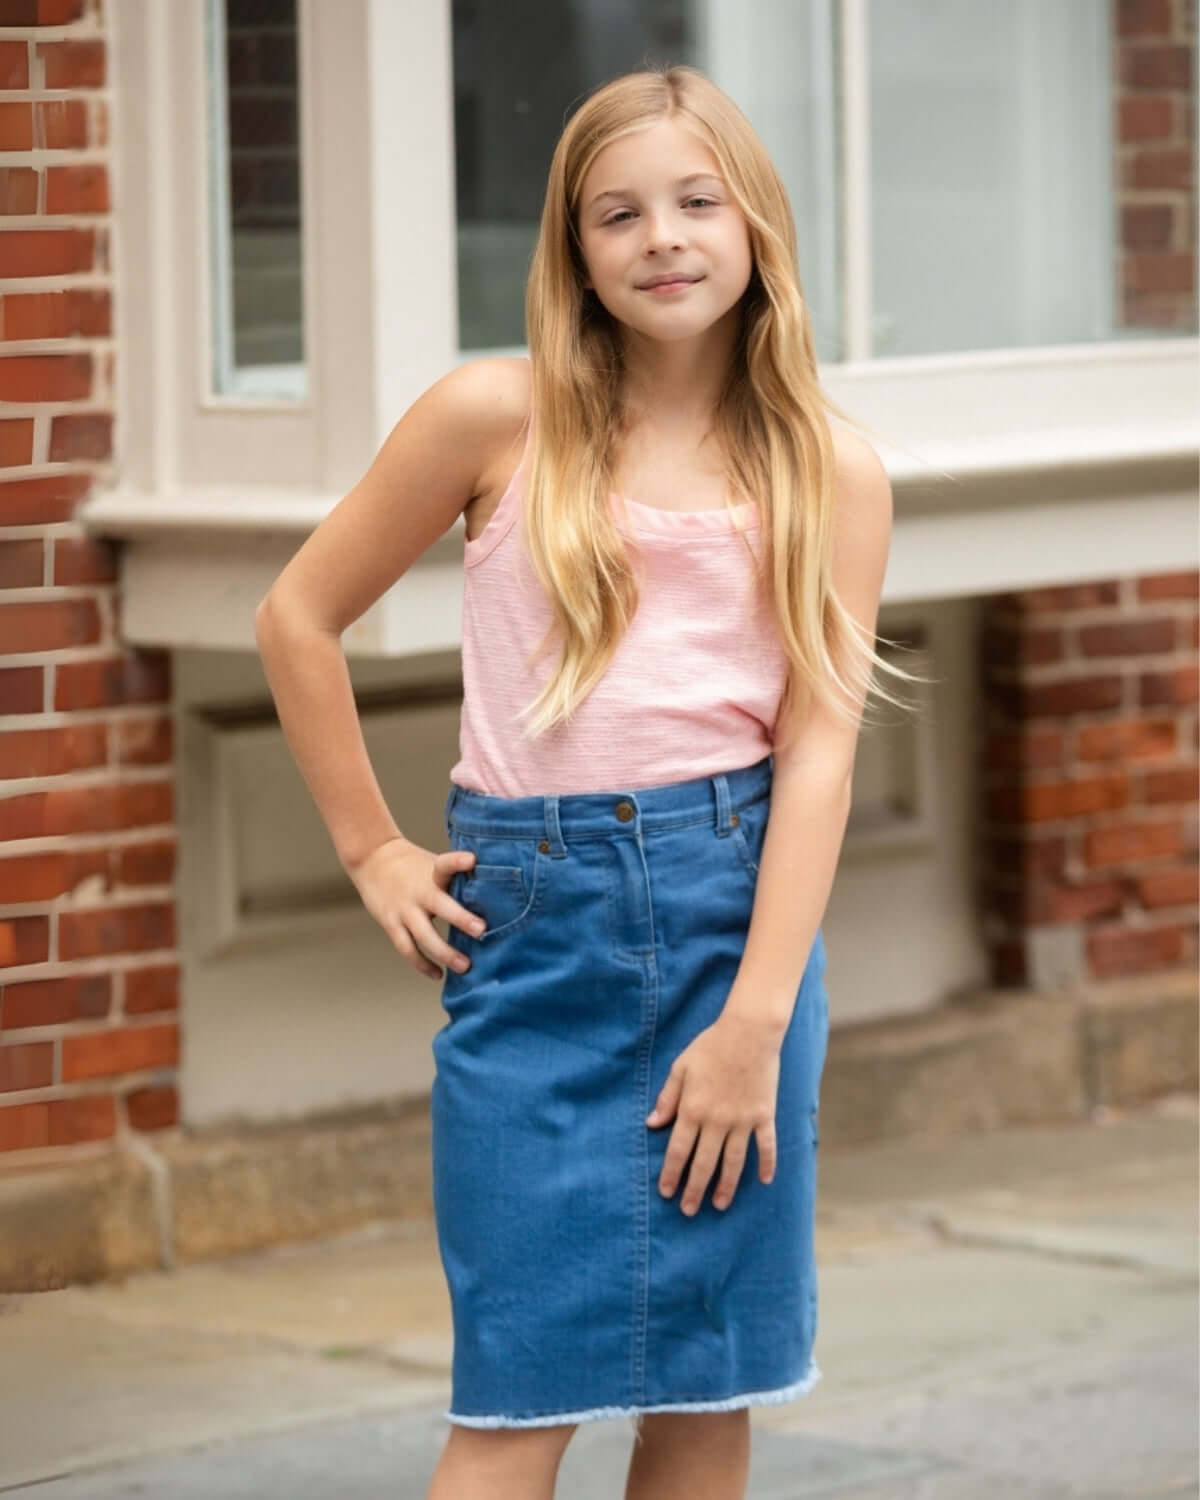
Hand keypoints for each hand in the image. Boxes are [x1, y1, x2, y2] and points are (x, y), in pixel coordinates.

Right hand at [344, 836, 485, 979]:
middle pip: (440, 905)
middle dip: (461, 919)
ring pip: (424, 935)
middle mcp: (419, 892)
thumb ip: (457, 878)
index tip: (472, 860)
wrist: (372, 859)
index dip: (457, 861)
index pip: (445, 864)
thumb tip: (495, 891)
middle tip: (482, 931)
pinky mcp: (391, 924)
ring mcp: (404, 910)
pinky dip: (422, 964)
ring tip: (465, 966)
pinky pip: (407, 949)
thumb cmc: (414, 865)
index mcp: (433, 873)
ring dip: (445, 953)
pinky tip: (438, 974)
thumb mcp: (434, 864)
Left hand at [646, 1011, 780, 1214]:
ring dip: (726, 1186)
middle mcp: (717, 1120)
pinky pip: (766, 1146)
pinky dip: (767, 1164)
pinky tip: (765, 1181)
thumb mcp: (680, 1068)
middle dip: (694, 1189)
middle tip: (688, 1210)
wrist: (749, 1032)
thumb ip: (667, 1098)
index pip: (678, 1151)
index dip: (671, 1174)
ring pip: (733, 1162)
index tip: (665, 1192)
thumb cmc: (710, 1046)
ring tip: (718, 1205)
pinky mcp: (764, 1115)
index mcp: (693, 1109)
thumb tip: (652, 1124)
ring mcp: (743, 1120)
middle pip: (704, 1163)